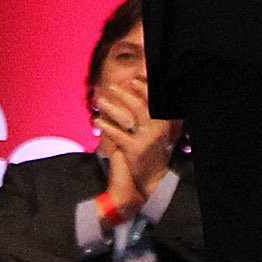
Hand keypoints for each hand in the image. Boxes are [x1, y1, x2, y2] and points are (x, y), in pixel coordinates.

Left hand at [92, 67, 176, 210]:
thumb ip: (149, 115)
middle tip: (112, 87)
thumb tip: (138, 93)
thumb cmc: (150, 153)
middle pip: (140, 105)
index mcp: (164, 122)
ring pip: (127, 117)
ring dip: (111, 106)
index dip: (144, 88)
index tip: (133, 79)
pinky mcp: (135, 150)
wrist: (149, 182)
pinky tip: (96, 121)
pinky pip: (117, 134)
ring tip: (99, 101)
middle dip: (125, 94)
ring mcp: (147, 139)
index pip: (155, 100)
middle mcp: (158, 129)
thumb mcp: (156, 133)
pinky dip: (105, 126)